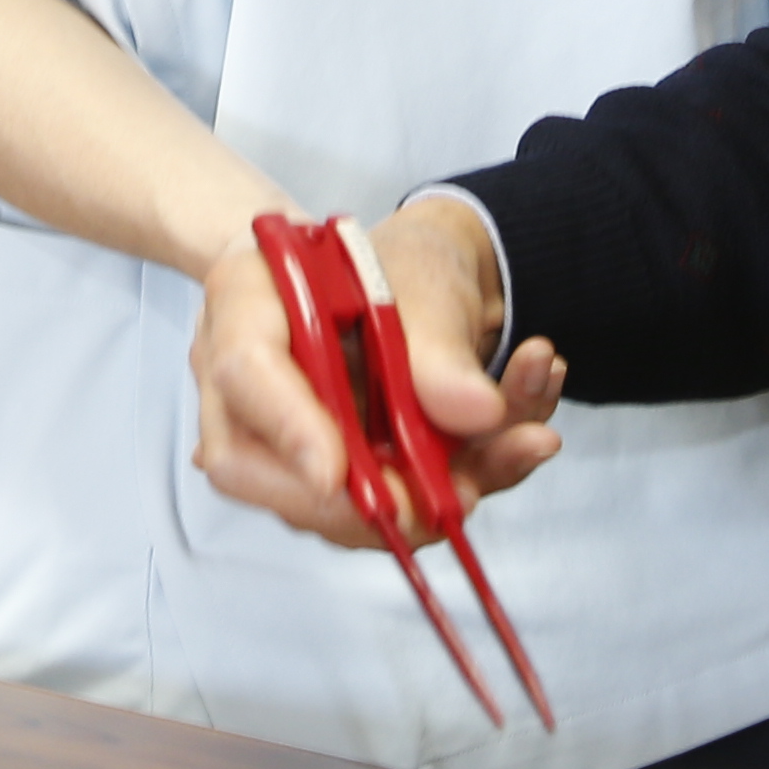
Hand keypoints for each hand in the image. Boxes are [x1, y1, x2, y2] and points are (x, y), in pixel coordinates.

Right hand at [188, 197, 568, 546]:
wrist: (420, 277)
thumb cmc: (402, 263)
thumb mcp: (426, 279)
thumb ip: (441, 346)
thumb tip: (480, 414)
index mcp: (249, 301)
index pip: (246, 369)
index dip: (287, 425)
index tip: (336, 473)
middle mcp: (251, 383)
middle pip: (262, 468)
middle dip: (364, 501)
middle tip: (456, 495)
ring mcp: (288, 439)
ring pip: (333, 505)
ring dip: (433, 497)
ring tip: (523, 444)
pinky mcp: (344, 476)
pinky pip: (389, 505)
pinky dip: (461, 485)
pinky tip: (521, 440)